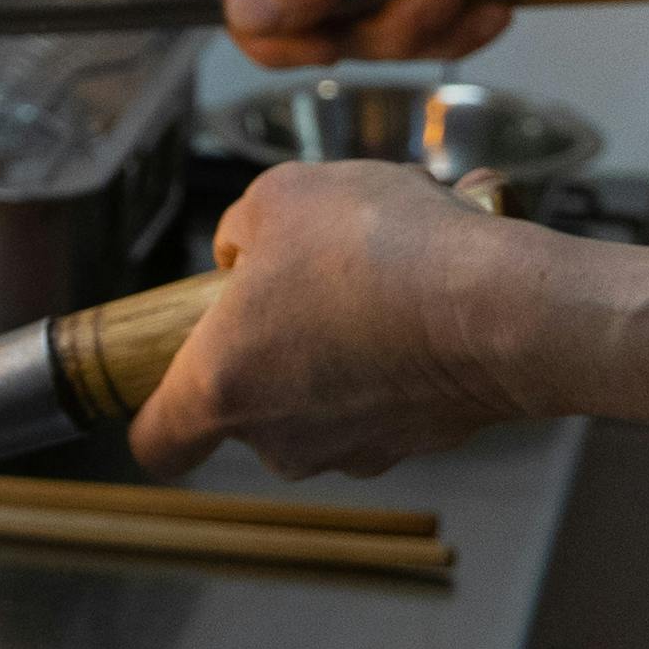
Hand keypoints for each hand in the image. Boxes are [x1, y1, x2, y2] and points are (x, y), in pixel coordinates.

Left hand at [129, 162, 557, 481]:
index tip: (167, 381)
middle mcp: (280, 440)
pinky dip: (399, 356)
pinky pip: (390, 395)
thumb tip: (244, 255)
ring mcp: (353, 450)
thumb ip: (242, 231)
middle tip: (305, 282)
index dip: (151, 414)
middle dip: (272, 346)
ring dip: (340, 346)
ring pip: (325, 398)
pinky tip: (428, 294)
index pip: (158, 444)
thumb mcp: (280, 197)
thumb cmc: (374, 249)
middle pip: (251, 405)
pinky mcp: (419, 444)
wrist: (497, 305)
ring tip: (380, 275)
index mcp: (220, 386)